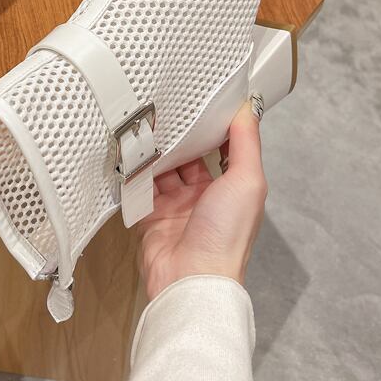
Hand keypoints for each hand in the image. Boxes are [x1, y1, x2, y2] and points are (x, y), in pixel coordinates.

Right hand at [137, 100, 266, 299]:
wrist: (190, 277)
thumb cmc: (226, 234)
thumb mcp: (247, 181)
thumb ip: (246, 144)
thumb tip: (247, 109)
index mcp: (231, 190)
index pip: (222, 151)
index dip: (214, 129)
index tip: (203, 102)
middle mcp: (204, 197)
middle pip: (189, 159)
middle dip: (179, 139)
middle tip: (167, 109)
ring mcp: (176, 206)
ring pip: (163, 170)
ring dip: (156, 153)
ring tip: (146, 126)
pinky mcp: (151, 215)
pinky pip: (141, 187)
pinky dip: (136, 172)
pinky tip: (132, 153)